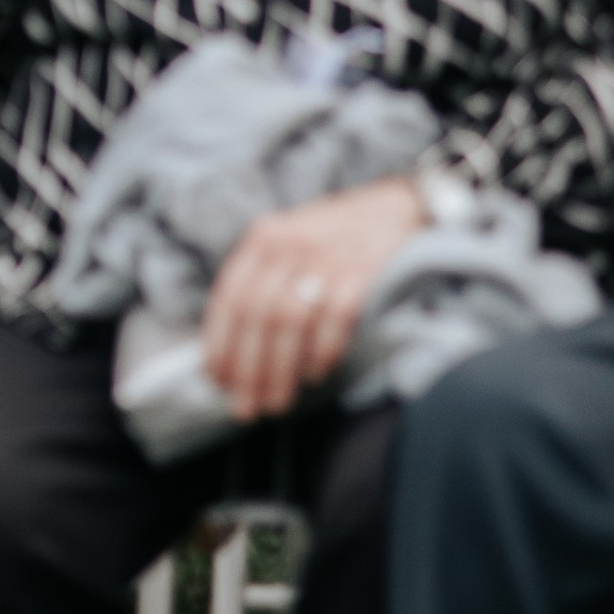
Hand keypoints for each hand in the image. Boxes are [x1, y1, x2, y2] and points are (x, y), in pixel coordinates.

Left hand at [199, 179, 425, 422]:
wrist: (398, 205)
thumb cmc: (337, 236)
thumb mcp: (290, 243)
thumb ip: (264, 283)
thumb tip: (233, 346)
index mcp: (263, 237)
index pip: (230, 296)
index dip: (219, 343)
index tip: (215, 381)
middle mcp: (288, 243)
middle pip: (256, 315)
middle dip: (247, 369)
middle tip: (244, 408)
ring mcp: (325, 256)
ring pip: (288, 321)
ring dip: (279, 370)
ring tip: (276, 403)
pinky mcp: (362, 271)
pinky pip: (333, 319)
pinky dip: (321, 352)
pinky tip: (315, 375)